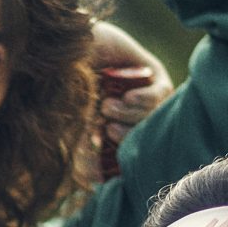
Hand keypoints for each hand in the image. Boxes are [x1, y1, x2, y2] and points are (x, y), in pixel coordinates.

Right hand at [73, 22, 173, 187]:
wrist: (68, 45)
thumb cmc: (66, 83)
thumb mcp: (76, 122)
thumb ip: (85, 150)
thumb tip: (95, 181)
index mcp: (116, 126)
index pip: (129, 151)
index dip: (119, 160)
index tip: (103, 163)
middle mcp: (135, 112)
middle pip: (145, 136)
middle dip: (126, 137)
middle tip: (106, 129)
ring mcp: (146, 93)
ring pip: (154, 117)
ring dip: (130, 117)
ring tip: (108, 106)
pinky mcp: (154, 74)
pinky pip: (161, 95)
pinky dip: (142, 101)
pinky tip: (126, 96)